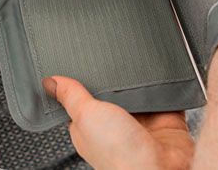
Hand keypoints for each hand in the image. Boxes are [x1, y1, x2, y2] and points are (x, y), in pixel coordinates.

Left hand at [43, 76, 193, 169]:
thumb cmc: (118, 156)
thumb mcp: (85, 116)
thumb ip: (71, 97)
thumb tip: (51, 81)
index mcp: (90, 128)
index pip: (83, 99)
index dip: (83, 81)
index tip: (83, 62)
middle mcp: (116, 126)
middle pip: (114, 92)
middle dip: (117, 79)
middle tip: (116, 61)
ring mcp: (142, 124)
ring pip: (141, 92)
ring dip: (143, 83)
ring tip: (141, 71)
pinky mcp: (166, 122)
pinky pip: (167, 97)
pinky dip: (166, 89)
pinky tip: (161, 82)